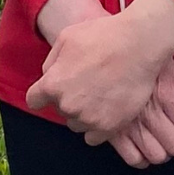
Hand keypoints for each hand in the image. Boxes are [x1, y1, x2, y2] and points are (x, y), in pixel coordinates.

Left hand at [25, 0, 173, 140]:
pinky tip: (106, 110)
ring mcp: (89, 118)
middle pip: (59, 110)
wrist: (139, 45)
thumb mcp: (67, 37)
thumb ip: (51, 61)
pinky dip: (97, 127)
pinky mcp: (109, 127)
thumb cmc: (103, 36)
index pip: (34, 100)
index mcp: (53, 84)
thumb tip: (48, 76)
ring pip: (76, 124)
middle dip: (68, 98)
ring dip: (83, 114)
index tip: (52, 90)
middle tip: (87, 82)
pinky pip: (93, 138)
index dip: (42, 94)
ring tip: (99, 94)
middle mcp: (68, 105)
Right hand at [106, 60, 173, 168]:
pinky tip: (141, 145)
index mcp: (166, 95)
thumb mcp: (163, 61)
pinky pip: (133, 158)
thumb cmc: (132, 52)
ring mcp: (130, 126)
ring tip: (160, 141)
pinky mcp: (110, 132)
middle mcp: (150, 114)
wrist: (96, 53)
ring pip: (157, 156)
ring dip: (162, 152)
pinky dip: (141, 157)